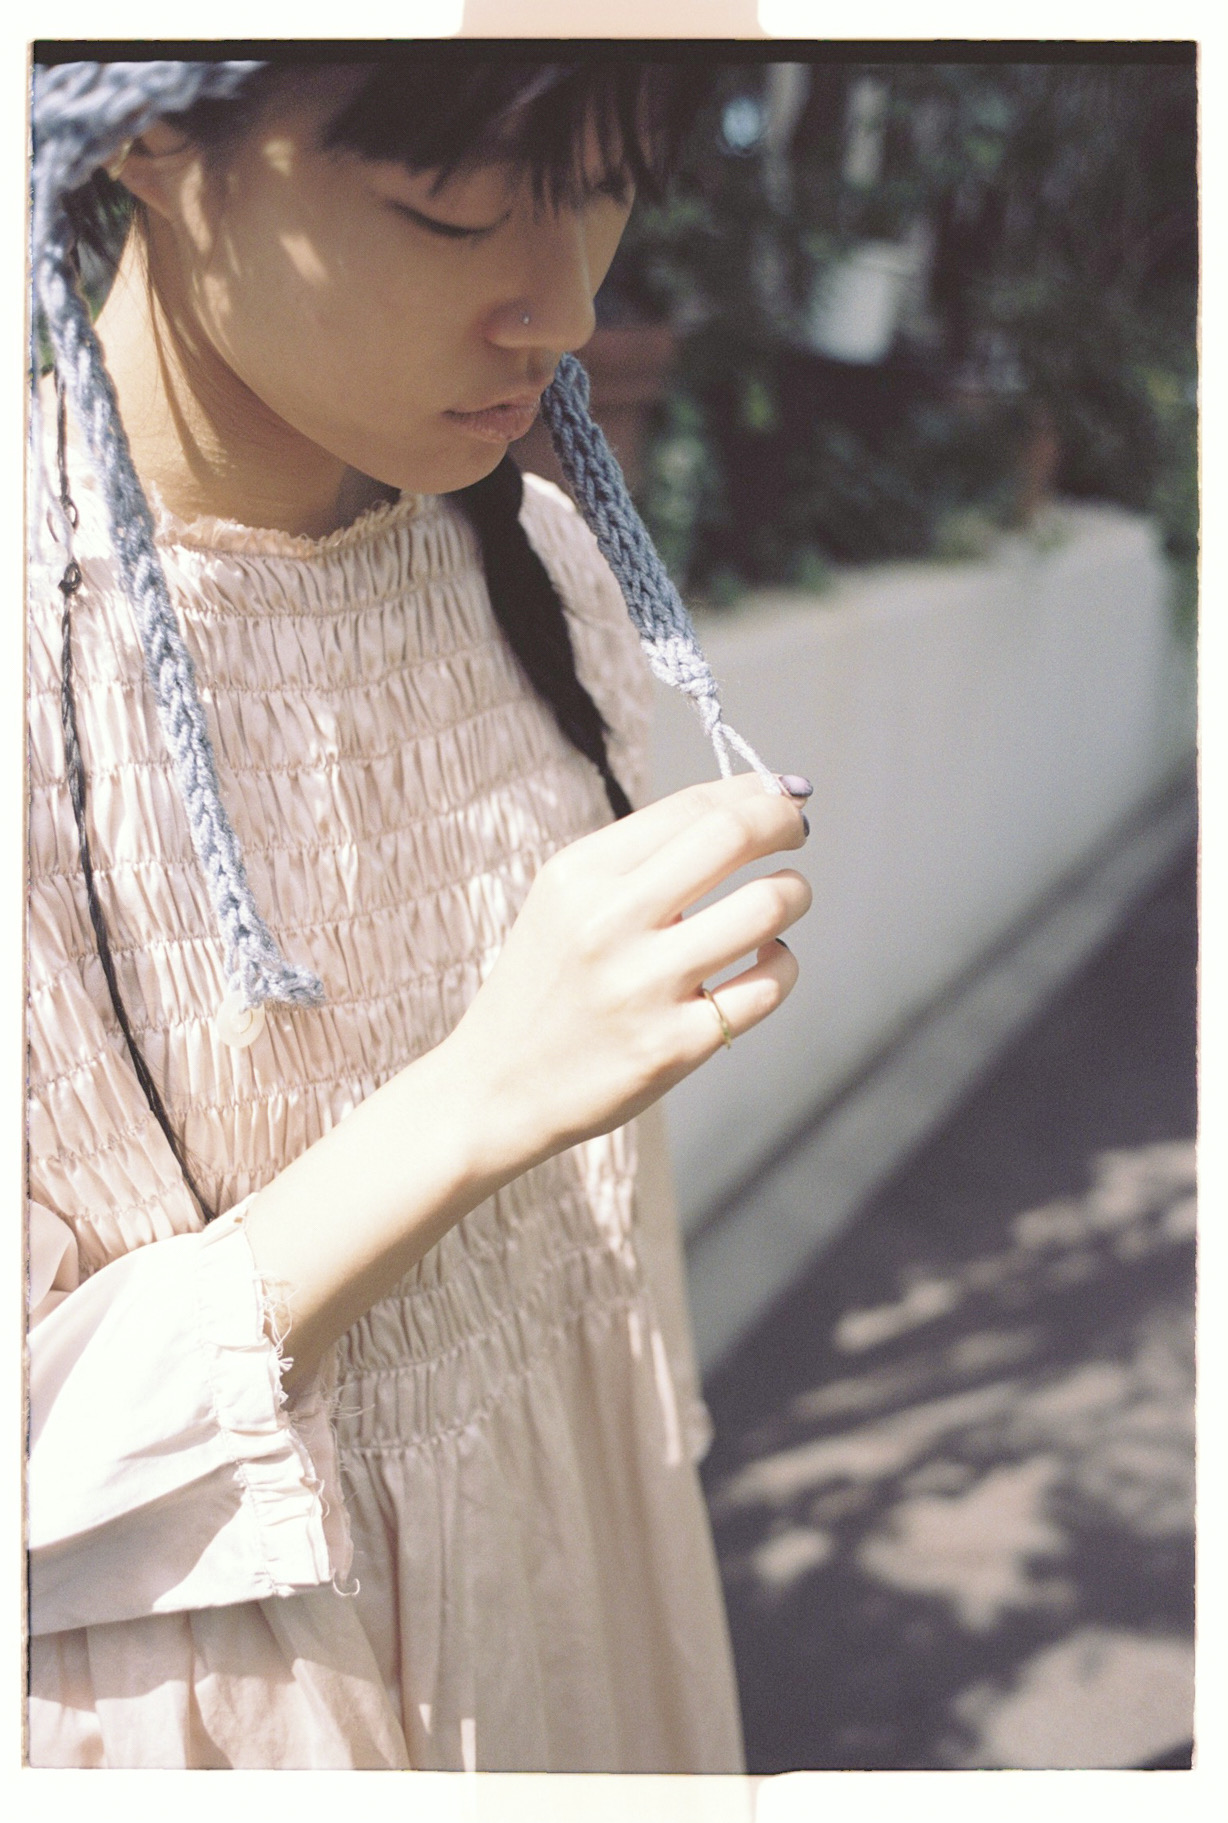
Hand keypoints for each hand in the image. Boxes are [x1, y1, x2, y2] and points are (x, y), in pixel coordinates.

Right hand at [444, 771, 811, 1176]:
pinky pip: (767, 986)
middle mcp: (609, 922)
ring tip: (785, 899)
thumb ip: (642, 858)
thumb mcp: (565, 903)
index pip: (691, 807)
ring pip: (766, 907)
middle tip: (796, 831)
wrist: (495, 1088)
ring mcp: (644, 986)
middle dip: (784, 822)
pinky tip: (766, 961)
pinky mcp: (675, 1046)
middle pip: (733, 836)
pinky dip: (782, 965)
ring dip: (794, 893)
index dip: (752, 792)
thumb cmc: (545, 987)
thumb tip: (744, 804)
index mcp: (579, 875)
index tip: (778, 795)